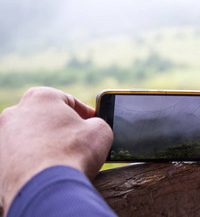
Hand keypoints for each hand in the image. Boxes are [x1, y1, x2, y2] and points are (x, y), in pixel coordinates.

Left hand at [0, 87, 112, 212]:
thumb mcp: (100, 130)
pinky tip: (49, 170)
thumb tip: (93, 127)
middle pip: (46, 117)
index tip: (92, 121)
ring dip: (47, 143)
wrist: (48, 191)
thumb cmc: (74, 153)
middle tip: (78, 140)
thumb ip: (97, 122)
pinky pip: (22, 157)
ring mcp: (3, 138)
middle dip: (62, 127)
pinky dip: (35, 160)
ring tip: (64, 158)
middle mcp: (15, 113)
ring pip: (31, 136)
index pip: (67, 100)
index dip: (83, 111)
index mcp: (40, 97)